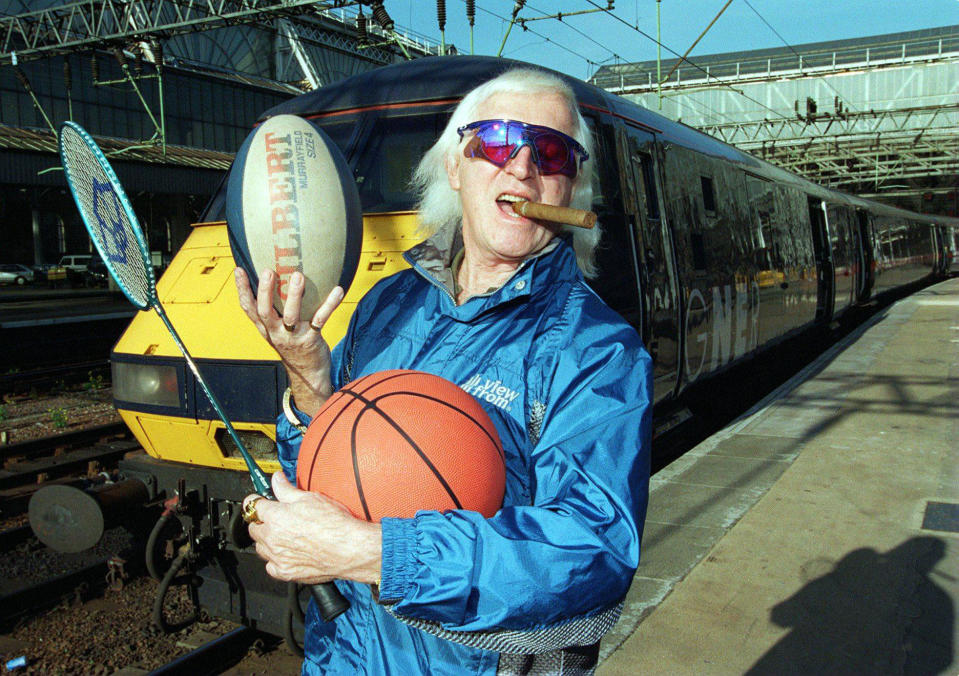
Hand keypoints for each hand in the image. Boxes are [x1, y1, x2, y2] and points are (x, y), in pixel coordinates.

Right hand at [234, 268, 343, 415]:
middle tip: (267, 271)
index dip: (242, 290)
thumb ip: (274, 313)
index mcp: (266, 329)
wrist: (308, 376)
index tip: (239, 270)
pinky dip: (330, 304)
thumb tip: (276, 281)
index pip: (249, 309)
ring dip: (294, 295)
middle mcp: (277, 333)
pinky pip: (320, 320)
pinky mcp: (311, 339)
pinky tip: (338, 290)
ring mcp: (294, 337)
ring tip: (298, 276)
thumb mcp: (277, 332)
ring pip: (291, 315)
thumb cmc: (294, 347)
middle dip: (265, 291)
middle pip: (265, 311)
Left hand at [243, 473, 381, 585]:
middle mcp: (272, 538)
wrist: (349, 548)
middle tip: (274, 518)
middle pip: (254, 528)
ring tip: (283, 536)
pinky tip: (287, 554)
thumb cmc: (333, 524)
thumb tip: (277, 479)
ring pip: (260, 548)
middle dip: (261, 522)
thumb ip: (286, 489)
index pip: (253, 505)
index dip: (257, 500)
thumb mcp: (310, 498)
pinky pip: (270, 566)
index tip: (259, 500)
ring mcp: (277, 557)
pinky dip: (275, 560)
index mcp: (275, 516)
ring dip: (267, 541)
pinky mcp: (285, 572)